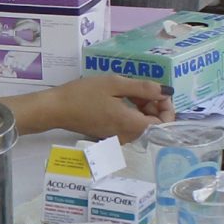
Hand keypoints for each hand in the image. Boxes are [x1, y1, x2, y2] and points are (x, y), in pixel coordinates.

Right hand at [43, 70, 171, 141]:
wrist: (56, 109)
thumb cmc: (83, 94)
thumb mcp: (115, 84)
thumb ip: (144, 88)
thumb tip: (166, 91)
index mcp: (131, 125)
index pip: (164, 124)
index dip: (167, 107)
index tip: (159, 91)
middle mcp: (128, 137)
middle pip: (154, 124)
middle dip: (154, 105)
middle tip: (140, 88)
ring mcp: (119, 139)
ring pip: (142, 125)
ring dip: (142, 108)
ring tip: (128, 91)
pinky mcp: (111, 137)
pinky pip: (130, 126)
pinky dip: (132, 113)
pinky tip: (120, 99)